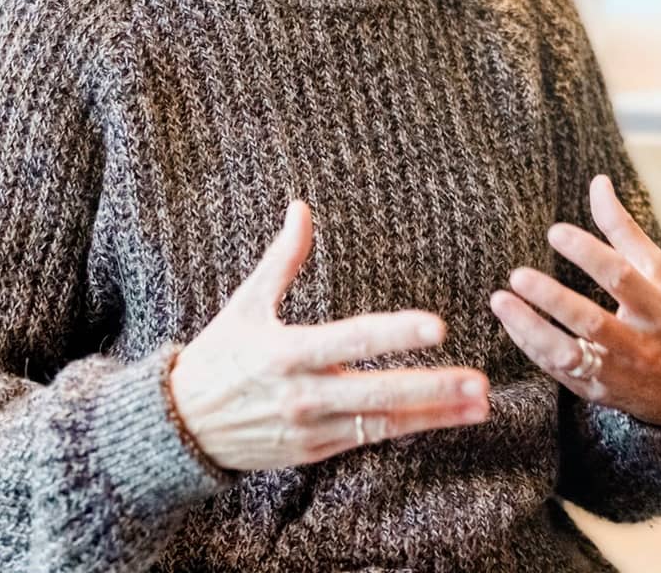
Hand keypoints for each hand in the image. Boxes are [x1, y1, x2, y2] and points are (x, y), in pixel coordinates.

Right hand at [168, 200, 490, 471]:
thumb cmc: (218, 356)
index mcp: (285, 351)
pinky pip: (368, 441)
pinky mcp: (314, 453)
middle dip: (432, 388)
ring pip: (382, 424)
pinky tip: (445, 420)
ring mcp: (310, 429)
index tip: (437, 328)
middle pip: (377, 392)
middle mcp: (302, 394)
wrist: (180, 427)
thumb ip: (281, 259)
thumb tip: (302, 208)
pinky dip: (408, 430)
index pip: (352, 340)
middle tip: (478, 381)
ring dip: (434, 415)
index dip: (396, 334)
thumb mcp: (244, 305)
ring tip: (480, 406)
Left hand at [489, 174, 660, 425]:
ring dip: (531, 328)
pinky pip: (557, 370)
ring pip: (569, 354)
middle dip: (553, 298)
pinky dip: (530, 345)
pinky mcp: (594, 392)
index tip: (554, 232)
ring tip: (499, 300)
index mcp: (658, 307)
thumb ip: (623, 229)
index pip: (622, 277)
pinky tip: (510, 321)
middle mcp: (639, 343)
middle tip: (517, 274)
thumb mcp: (656, 273)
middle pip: (593, 322)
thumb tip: (598, 182)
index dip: (588, 254)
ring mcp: (616, 372)